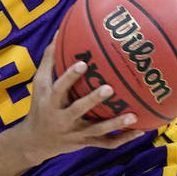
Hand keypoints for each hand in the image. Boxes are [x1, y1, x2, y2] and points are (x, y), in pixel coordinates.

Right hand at [18, 42, 144, 164]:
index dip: (69, 77)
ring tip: (134, 116)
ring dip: (115, 124)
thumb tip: (59, 32)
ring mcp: (75, 133)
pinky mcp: (86, 143)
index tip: (83, 63)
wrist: (35, 142)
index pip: (58, 89)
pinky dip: (123, 139)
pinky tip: (141, 130)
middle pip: (78, 110)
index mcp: (51, 103)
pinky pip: (106, 143)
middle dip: (93, 100)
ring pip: (97, 130)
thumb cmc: (40, 106)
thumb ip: (49, 60)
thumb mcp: (39, 85)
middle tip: (109, 88)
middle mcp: (62, 119)